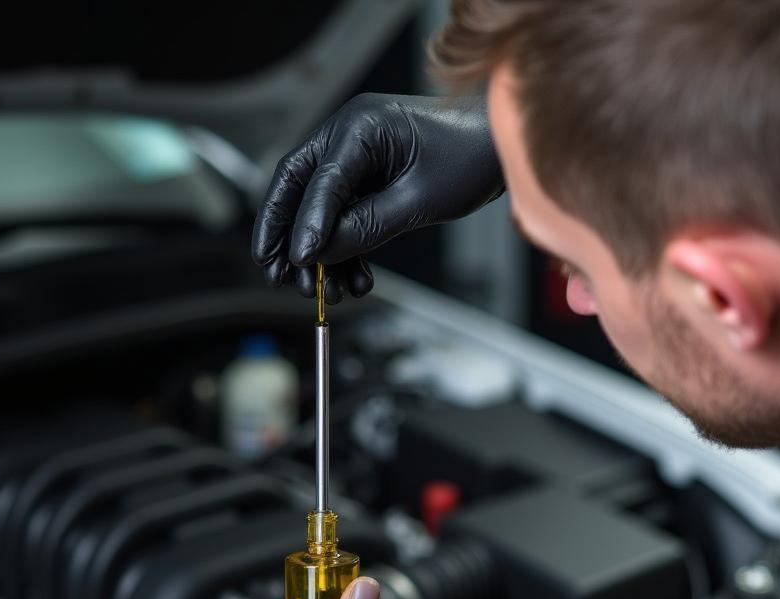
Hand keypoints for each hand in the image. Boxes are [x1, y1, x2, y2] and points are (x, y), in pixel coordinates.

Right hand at [251, 93, 504, 301]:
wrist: (498, 147)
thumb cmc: (469, 158)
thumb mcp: (417, 201)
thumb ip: (366, 227)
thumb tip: (322, 252)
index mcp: (359, 126)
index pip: (318, 180)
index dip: (303, 225)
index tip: (299, 262)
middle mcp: (348, 135)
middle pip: (297, 188)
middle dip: (285, 236)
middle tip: (280, 278)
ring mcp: (356, 156)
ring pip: (318, 208)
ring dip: (318, 253)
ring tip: (323, 291)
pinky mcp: (368, 178)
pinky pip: (344, 216)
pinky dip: (345, 249)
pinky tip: (354, 280)